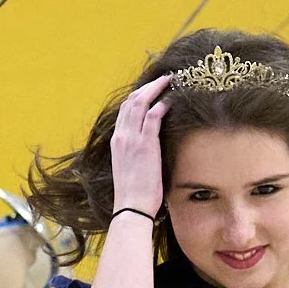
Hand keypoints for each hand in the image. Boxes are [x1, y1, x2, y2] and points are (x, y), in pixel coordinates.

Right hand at [109, 74, 172, 221]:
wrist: (131, 208)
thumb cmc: (133, 194)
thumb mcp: (129, 167)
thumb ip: (135, 152)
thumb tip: (147, 148)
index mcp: (117, 141)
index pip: (126, 109)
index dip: (139, 95)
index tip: (151, 89)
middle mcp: (122, 135)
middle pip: (132, 100)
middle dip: (148, 86)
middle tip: (163, 79)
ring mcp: (132, 139)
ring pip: (140, 102)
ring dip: (155, 89)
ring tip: (169, 82)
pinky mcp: (145, 145)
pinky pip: (152, 116)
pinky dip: (162, 104)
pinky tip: (171, 100)